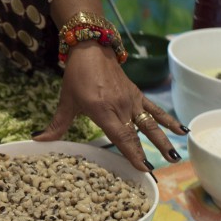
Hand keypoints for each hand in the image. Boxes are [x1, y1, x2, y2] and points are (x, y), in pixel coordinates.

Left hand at [33, 43, 187, 171]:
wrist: (91, 49)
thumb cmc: (77, 77)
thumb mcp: (66, 102)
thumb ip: (57, 125)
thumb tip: (38, 140)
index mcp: (102, 110)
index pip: (120, 135)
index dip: (131, 152)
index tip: (142, 167)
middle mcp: (120, 106)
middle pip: (137, 133)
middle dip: (148, 152)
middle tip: (159, 170)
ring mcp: (131, 100)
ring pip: (150, 123)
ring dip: (163, 140)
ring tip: (176, 156)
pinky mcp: (137, 94)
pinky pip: (155, 109)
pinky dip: (168, 120)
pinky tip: (182, 130)